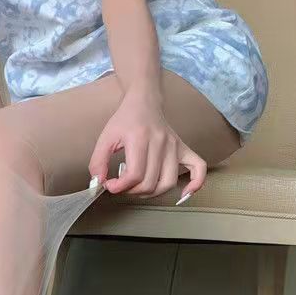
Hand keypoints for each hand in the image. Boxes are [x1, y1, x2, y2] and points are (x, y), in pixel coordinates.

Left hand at [88, 88, 206, 202]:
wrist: (144, 101)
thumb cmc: (125, 120)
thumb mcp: (105, 138)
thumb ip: (97, 162)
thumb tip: (98, 184)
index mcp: (140, 138)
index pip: (134, 175)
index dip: (120, 187)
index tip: (110, 185)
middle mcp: (161, 143)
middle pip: (150, 183)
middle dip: (132, 191)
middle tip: (123, 185)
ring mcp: (175, 146)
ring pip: (168, 183)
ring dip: (151, 193)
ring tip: (139, 187)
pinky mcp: (184, 148)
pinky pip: (197, 168)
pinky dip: (194, 183)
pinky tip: (183, 193)